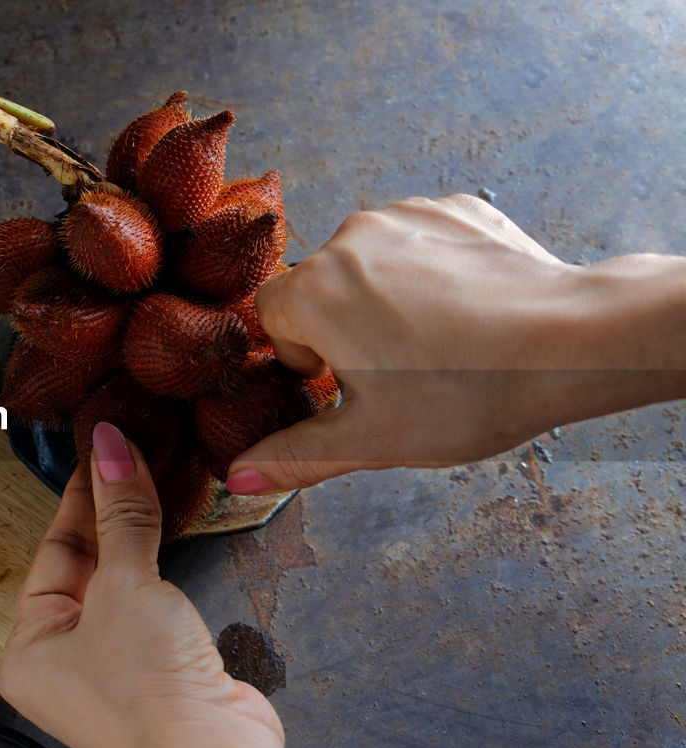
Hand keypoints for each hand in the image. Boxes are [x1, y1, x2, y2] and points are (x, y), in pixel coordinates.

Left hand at [0, 422, 346, 747]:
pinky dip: (163, 567)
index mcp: (29, 648)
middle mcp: (64, 662)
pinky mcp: (159, 671)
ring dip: (139, 536)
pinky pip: (153, 603)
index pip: (52, 552)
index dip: (81, 497)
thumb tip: (112, 450)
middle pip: (85, 566)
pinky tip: (174, 528)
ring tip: (151, 477)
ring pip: (121, 583)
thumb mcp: (126, 585)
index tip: (101, 450)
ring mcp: (113, 669)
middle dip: (110, 512)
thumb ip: (122, 515)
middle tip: (128, 455)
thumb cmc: (148, 693)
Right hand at [226, 194, 685, 492]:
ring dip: (384, 299)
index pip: (271, 316)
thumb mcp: (370, 440)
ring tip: (436, 345)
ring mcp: (405, 216)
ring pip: (368, 262)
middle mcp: (349, 238)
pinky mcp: (453, 208)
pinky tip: (464, 313)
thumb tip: (236, 477)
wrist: (573, 342)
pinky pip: (417, 241)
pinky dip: (428, 273)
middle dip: (344, 327)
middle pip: (319, 287)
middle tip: (396, 373)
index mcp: (315, 291)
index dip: (302, 356)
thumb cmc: (468, 393)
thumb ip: (294, 456)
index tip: (344, 381)